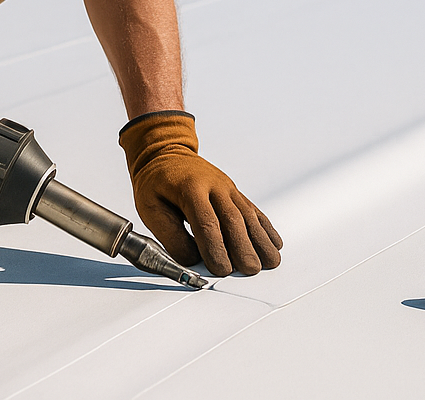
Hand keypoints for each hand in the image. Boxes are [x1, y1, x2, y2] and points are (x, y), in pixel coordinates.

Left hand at [119, 111, 282, 276]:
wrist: (166, 153)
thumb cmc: (156, 181)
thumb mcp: (150, 207)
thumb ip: (170, 235)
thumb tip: (191, 260)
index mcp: (189, 188)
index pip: (206, 222)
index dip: (215, 247)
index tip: (221, 269)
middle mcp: (214, 185)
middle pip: (232, 219)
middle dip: (243, 247)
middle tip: (250, 269)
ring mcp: (227, 187)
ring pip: (248, 215)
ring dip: (260, 239)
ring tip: (270, 261)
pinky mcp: (234, 192)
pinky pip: (253, 210)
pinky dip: (265, 227)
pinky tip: (274, 243)